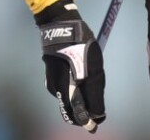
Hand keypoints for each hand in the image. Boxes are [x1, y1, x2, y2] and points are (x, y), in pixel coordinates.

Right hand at [36, 0, 104, 132]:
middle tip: (95, 111)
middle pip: (71, 110)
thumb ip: (95, 90)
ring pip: (68, 101)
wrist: (59, 24)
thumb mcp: (93, 66)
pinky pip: (65, 91)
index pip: (79, 113)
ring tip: (91, 92)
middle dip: (84, 113)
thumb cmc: (79, 43)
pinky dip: (74, 92)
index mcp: (66, 87)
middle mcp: (57, 89)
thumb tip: (97, 111)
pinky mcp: (52, 76)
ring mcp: (52, 82)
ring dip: (80, 102)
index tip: (97, 123)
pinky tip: (82, 82)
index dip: (89, 120)